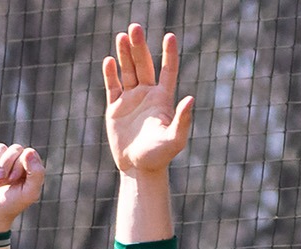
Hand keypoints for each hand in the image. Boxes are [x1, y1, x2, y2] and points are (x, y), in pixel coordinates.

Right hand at [0, 144, 45, 233]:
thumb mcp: (29, 193)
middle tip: (1, 179)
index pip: (28, 153)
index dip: (19, 163)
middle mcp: (17, 163)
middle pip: (14, 148)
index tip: (12, 179)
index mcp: (30, 169)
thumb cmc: (10, 205)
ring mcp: (0, 161)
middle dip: (6, 163)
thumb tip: (29, 151)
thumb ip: (37, 174)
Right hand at [103, 23, 194, 176]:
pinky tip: (109, 61)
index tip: (169, 36)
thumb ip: (183, 119)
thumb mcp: (175, 139)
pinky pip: (112, 86)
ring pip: (127, 71)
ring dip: (124, 54)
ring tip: (122, 35)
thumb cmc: (160, 156)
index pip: (168, 70)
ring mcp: (131, 100)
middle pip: (144, 64)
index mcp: (163, 99)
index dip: (169, 53)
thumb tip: (191, 98)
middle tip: (135, 28)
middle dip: (139, 46)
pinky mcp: (115, 108)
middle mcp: (147, 95)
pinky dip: (110, 73)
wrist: (138, 169)